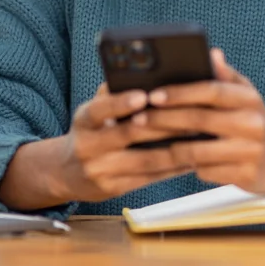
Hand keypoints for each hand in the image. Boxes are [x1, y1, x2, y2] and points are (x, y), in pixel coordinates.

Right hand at [51, 84, 195, 203]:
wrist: (67, 172)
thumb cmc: (91, 132)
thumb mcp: (92, 111)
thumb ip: (112, 94)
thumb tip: (143, 76)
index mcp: (83, 120)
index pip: (100, 110)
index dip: (120, 103)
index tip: (143, 95)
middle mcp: (88, 146)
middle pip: (128, 135)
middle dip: (161, 124)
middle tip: (191, 114)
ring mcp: (100, 170)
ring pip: (144, 160)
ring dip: (174, 149)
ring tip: (197, 136)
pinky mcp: (113, 188)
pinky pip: (148, 178)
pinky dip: (171, 168)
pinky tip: (190, 158)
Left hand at [124, 48, 264, 193]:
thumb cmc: (258, 121)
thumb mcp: (248, 95)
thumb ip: (227, 76)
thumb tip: (211, 52)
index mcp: (249, 99)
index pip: (211, 90)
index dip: (181, 92)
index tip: (153, 94)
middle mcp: (251, 124)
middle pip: (199, 120)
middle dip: (164, 119)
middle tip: (137, 118)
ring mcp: (249, 152)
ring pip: (198, 150)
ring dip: (168, 147)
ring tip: (146, 142)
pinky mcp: (245, 177)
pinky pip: (206, 171)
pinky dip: (187, 166)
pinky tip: (172, 162)